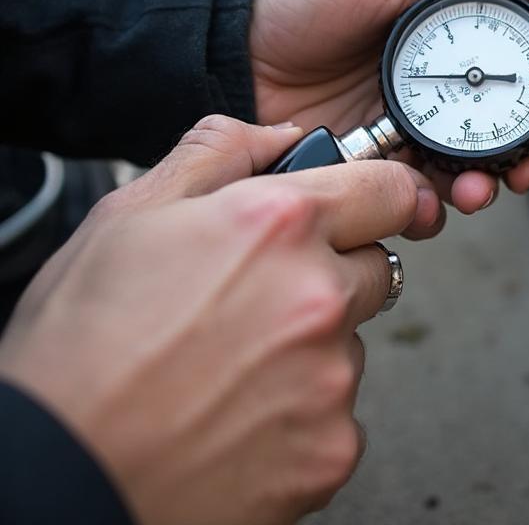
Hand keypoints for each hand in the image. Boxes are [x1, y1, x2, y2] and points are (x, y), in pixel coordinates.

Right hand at [0, 116, 424, 524]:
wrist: (57, 476)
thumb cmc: (80, 349)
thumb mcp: (131, 215)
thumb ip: (220, 152)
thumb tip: (281, 134)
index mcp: (280, 225)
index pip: (390, 190)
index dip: (379, 195)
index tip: (371, 208)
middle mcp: (319, 296)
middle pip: (374, 266)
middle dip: (332, 272)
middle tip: (257, 299)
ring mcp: (331, 378)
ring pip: (350, 342)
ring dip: (312, 346)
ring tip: (230, 366)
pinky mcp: (331, 449)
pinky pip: (338, 413)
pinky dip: (301, 413)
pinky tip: (237, 415)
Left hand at [249, 0, 528, 233]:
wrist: (233, 47)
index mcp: (444, 36)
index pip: (512, 71)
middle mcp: (431, 86)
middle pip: (499, 131)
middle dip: (526, 156)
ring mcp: (403, 128)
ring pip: (464, 170)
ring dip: (485, 186)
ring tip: (479, 189)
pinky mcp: (370, 164)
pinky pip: (411, 195)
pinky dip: (429, 206)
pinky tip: (426, 200)